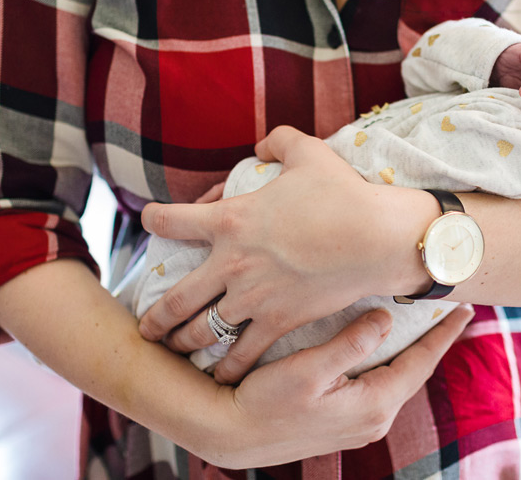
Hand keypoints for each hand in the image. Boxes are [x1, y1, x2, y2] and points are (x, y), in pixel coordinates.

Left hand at [138, 126, 433, 383]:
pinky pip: (244, 353)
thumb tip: (263, 145)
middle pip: (176, 298)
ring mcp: (253, 297)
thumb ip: (278, 143)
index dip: (153, 219)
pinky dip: (228, 368)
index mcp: (229, 220)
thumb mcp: (308, 152)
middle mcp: (231, 263)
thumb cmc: (342, 193)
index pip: (170, 221)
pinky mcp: (279, 322)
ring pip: (204, 330)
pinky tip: (218, 377)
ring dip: (184, 342)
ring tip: (176, 350)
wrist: (376, 238)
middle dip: (155, 316)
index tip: (149, 223)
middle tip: (144, 327)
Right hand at [208, 305, 473, 467]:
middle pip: (414, 370)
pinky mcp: (345, 420)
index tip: (464, 308)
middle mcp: (374, 418)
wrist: (232, 434)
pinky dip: (389, 360)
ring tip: (424, 322)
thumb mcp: (308, 369)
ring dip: (410, 349)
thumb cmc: (264, 401)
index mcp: (373, 404)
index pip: (421, 362)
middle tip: (449, 308)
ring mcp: (360, 422)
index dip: (443, 334)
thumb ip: (351, 344)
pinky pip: (380, 384)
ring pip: (397, 377)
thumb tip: (386, 319)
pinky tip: (385, 344)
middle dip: (432, 340)